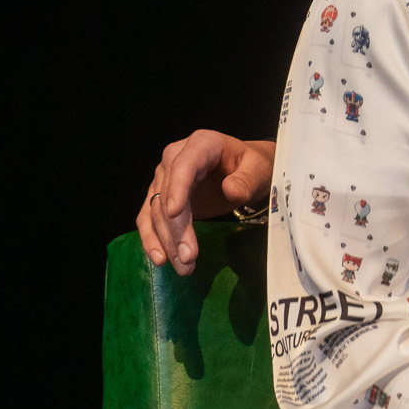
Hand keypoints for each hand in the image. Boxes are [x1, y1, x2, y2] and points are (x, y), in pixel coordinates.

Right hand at [138, 132, 277, 274]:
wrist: (246, 169)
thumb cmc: (253, 165)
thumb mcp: (260, 169)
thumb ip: (247, 179)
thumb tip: (231, 190)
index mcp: (201, 144)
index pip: (183, 166)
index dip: (177, 188)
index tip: (175, 213)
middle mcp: (176, 158)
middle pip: (167, 195)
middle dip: (176, 228)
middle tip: (188, 257)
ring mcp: (165, 178)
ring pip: (155, 211)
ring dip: (166, 240)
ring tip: (182, 265)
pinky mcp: (161, 197)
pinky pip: (149, 218)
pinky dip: (153, 239)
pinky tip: (162, 258)